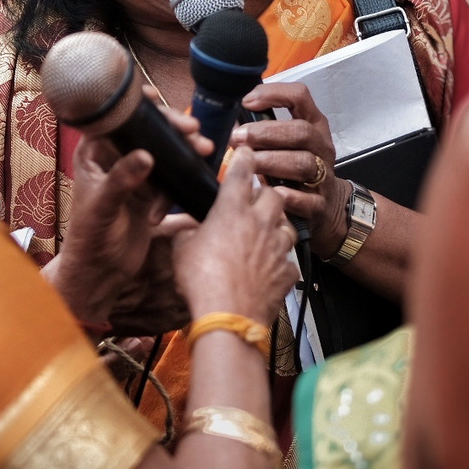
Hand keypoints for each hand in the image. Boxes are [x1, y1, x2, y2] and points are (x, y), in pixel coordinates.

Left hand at [46, 95, 209, 330]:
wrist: (100, 272)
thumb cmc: (89, 237)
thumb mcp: (102, 206)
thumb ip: (122, 179)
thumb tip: (146, 154)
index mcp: (94, 153)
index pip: (115, 119)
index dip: (136, 105)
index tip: (158, 99)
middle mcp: (114, 159)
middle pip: (146, 132)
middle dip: (171, 128)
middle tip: (193, 129)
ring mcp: (133, 175)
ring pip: (163, 152)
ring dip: (183, 151)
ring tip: (204, 150)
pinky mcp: (149, 193)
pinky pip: (169, 178)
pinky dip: (177, 185)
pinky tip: (173, 208)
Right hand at [173, 149, 297, 324]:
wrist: (228, 316)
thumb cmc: (201, 280)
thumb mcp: (181, 250)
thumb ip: (187, 232)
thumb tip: (187, 228)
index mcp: (232, 210)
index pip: (242, 172)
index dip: (245, 158)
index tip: (247, 152)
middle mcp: (259, 223)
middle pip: (273, 195)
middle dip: (265, 194)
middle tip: (253, 201)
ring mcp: (277, 247)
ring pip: (286, 226)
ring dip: (276, 227)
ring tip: (263, 235)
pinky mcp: (287, 272)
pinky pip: (287, 261)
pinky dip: (279, 263)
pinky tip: (268, 269)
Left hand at [234, 82, 351, 257]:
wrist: (325, 205)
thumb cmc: (293, 167)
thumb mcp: (283, 143)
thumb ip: (262, 130)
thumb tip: (228, 120)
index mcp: (313, 123)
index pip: (300, 96)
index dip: (273, 94)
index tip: (246, 101)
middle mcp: (321, 146)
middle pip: (301, 131)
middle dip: (266, 133)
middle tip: (237, 138)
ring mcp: (324, 175)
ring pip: (303, 162)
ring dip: (272, 161)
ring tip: (248, 164)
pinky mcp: (320, 203)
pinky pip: (308, 199)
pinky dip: (290, 196)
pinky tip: (272, 193)